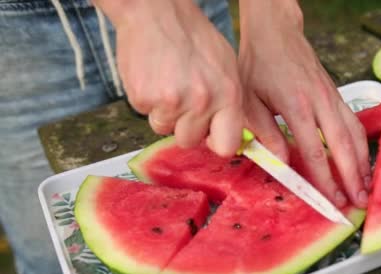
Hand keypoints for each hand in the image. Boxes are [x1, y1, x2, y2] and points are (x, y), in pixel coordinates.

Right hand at [95, 0, 243, 155]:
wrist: (156, 12)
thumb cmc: (193, 37)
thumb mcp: (227, 68)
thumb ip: (229, 103)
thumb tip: (229, 136)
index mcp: (228, 95)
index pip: (226, 146)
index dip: (215, 143)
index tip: (210, 137)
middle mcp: (202, 102)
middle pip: (189, 141)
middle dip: (184, 127)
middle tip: (183, 100)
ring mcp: (171, 102)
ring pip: (164, 129)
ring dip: (165, 113)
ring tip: (169, 83)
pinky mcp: (143, 98)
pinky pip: (145, 115)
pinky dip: (147, 101)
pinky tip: (154, 78)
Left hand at [238, 0, 370, 207]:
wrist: (276, 32)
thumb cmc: (258, 65)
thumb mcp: (249, 100)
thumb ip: (264, 132)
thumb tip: (281, 162)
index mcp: (296, 107)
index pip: (315, 152)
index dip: (325, 180)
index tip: (332, 200)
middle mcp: (320, 103)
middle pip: (343, 146)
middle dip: (352, 177)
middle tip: (359, 202)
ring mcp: (332, 97)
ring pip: (354, 134)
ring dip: (362, 163)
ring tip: (366, 187)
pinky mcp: (336, 94)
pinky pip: (354, 123)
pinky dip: (361, 144)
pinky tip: (362, 160)